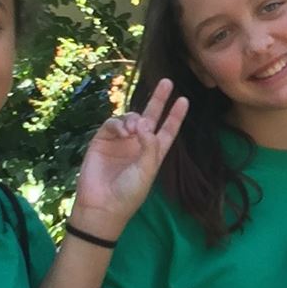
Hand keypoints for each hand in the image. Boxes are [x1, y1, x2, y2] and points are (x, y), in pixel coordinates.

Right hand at [71, 78, 188, 239]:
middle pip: (151, 117)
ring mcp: (120, 141)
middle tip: (167, 82)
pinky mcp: (102, 140)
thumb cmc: (128, 193)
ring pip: (131, 118)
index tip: (184, 100)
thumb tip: (146, 124)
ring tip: (134, 130)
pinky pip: (112, 124)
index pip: (167, 131)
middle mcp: (138, 144)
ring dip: (135, 119)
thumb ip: (150, 147)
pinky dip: (118, 124)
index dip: (175, 116)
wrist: (101, 205)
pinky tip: (123, 131)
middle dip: (158, 100)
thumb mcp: (146, 172)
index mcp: (153, 153)